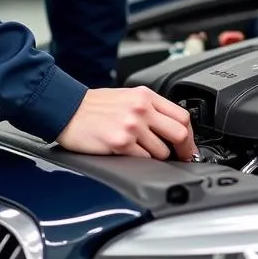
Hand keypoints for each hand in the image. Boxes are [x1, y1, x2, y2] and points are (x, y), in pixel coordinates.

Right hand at [56, 86, 197, 160]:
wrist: (67, 110)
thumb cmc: (94, 106)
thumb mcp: (127, 97)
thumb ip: (150, 109)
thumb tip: (171, 128)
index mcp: (145, 96)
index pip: (182, 116)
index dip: (190, 135)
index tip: (189, 146)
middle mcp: (141, 109)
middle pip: (180, 133)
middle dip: (184, 150)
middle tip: (181, 158)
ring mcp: (132, 127)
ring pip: (162, 151)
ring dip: (157, 157)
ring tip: (143, 153)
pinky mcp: (121, 143)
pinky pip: (144, 160)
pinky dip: (142, 162)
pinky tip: (130, 155)